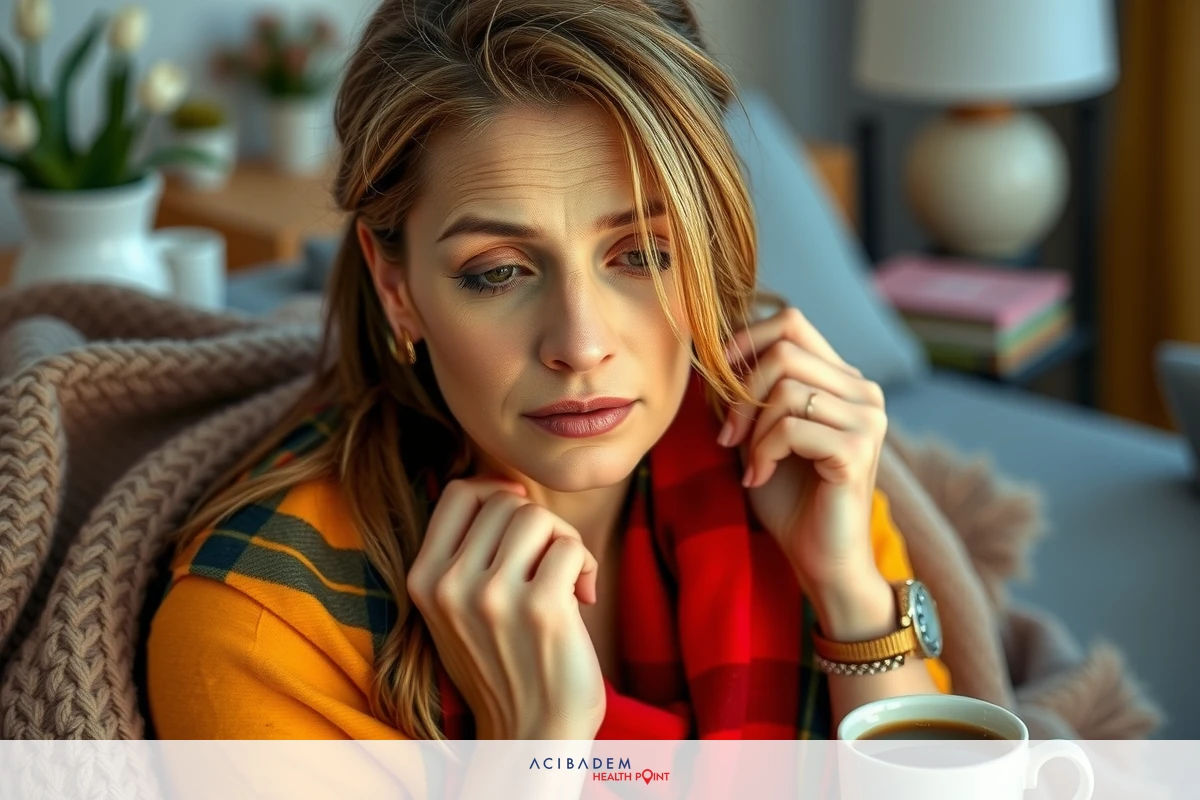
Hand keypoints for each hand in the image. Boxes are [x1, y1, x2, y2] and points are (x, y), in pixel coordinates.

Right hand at [406, 478, 605, 739]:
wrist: (529, 736)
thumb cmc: (504, 666)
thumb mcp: (456, 609)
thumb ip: (466, 552)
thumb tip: (506, 486)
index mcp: (424, 579)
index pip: (459, 492)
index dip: (498, 492)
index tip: (524, 524)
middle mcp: (450, 585)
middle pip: (506, 500)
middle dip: (539, 524)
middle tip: (549, 563)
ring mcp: (492, 596)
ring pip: (538, 516)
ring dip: (564, 541)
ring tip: (567, 579)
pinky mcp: (540, 608)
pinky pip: (571, 546)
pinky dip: (587, 566)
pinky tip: (583, 599)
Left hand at [718, 308, 888, 606]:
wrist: (821, 559)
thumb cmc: (789, 498)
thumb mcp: (760, 433)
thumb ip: (749, 393)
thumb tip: (712, 353)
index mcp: (843, 380)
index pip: (792, 323)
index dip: (745, 340)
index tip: (717, 376)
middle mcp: (863, 392)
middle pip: (784, 350)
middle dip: (741, 392)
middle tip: (727, 436)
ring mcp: (867, 419)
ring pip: (785, 388)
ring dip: (753, 429)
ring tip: (751, 463)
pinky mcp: (857, 450)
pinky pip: (791, 427)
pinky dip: (764, 451)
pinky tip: (762, 477)